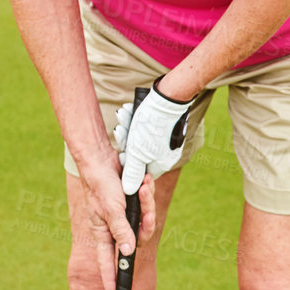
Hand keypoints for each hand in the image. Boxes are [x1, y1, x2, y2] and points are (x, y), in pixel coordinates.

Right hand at [79, 152, 156, 289]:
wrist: (103, 158)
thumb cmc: (100, 183)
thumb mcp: (110, 209)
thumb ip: (120, 230)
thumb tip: (128, 253)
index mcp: (103, 233)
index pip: (108, 262)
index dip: (111, 279)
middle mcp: (115, 228)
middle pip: (138, 238)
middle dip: (146, 223)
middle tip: (147, 212)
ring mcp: (125, 216)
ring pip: (146, 221)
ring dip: (148, 203)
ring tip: (144, 186)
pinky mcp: (132, 204)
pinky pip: (147, 206)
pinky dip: (148, 194)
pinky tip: (146, 182)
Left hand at [113, 77, 196, 193]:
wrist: (170, 97)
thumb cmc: (153, 125)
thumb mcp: (138, 151)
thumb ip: (133, 172)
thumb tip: (128, 191)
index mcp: (161, 164)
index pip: (140, 171)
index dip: (128, 162)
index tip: (121, 152)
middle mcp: (165, 155)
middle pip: (138, 154)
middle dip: (127, 141)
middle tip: (119, 129)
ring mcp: (166, 142)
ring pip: (140, 140)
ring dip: (129, 129)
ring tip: (123, 115)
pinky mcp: (164, 128)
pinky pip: (146, 130)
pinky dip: (136, 122)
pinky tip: (129, 112)